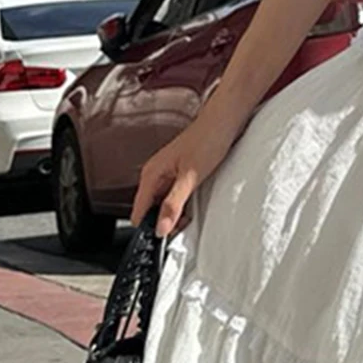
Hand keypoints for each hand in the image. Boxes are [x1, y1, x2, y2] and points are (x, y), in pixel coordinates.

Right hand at [130, 99, 253, 237]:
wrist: (224, 122)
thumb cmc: (207, 140)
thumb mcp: (190, 178)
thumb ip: (173, 204)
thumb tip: (160, 227)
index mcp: (151, 174)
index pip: (138, 210)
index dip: (147, 228)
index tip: (160, 241)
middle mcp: (156, 174)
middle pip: (150, 210)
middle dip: (163, 223)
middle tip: (181, 228)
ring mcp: (167, 175)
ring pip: (163, 205)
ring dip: (174, 215)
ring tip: (189, 217)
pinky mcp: (180, 175)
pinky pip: (174, 198)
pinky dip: (182, 206)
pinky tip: (193, 207)